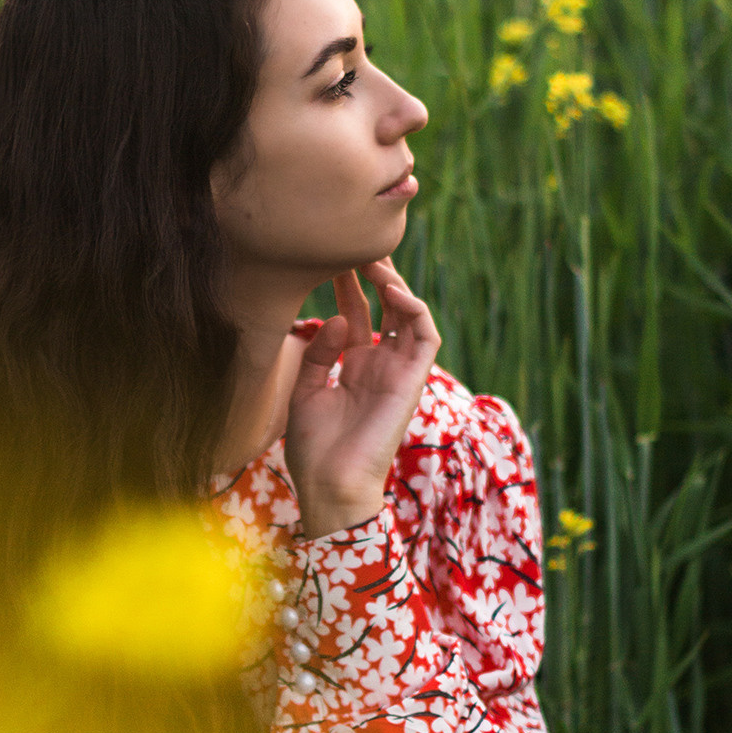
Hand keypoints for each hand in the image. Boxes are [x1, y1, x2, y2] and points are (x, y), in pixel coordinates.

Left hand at [284, 257, 439, 538]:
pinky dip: (415, 310)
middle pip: (383, 307)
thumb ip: (317, 352)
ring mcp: (398, 371)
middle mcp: (379, 364)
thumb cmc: (314, 449)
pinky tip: (394, 291)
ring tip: (374, 261)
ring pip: (409, 315)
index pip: (356, 313)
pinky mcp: (413, 381)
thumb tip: (335, 317)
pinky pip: (426, 337)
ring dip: (396, 285)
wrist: (330, 486)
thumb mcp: (305, 391)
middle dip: (372, 275)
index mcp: (354, 366)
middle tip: (354, 246)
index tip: (330, 256)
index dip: (347, 284)